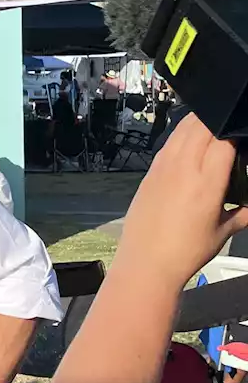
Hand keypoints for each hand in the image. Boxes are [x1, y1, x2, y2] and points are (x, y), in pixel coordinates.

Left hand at [115, 114, 247, 289]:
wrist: (146, 263)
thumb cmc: (186, 251)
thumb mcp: (223, 232)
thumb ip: (243, 213)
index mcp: (206, 182)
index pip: (224, 140)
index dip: (236, 131)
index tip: (242, 134)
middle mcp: (182, 169)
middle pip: (201, 126)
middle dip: (219, 119)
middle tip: (230, 123)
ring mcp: (161, 169)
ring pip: (181, 130)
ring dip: (198, 122)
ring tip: (213, 123)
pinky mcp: (148, 174)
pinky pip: (167, 144)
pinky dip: (181, 135)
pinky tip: (189, 141)